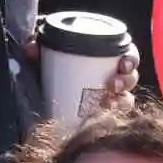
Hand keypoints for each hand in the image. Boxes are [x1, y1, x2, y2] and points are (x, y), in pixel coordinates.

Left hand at [21, 39, 141, 111]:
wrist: (35, 88)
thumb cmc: (44, 64)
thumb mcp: (42, 50)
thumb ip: (36, 45)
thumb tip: (31, 49)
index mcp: (104, 56)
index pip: (127, 55)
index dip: (131, 58)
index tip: (124, 63)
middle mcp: (110, 76)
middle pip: (130, 78)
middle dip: (127, 81)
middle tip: (112, 84)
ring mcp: (106, 97)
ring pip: (126, 99)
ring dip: (122, 100)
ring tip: (108, 103)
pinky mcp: (99, 115)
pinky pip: (115, 118)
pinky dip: (113, 117)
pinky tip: (104, 118)